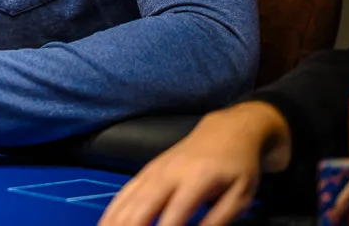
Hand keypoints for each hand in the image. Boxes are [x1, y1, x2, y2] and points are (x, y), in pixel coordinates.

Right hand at [100, 102, 292, 225]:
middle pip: (144, 205)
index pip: (176, 213)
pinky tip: (107, 220)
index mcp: (197, 179)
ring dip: (115, 219)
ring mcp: (155, 169)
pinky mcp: (148, 169)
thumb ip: (220, 219)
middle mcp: (170, 173)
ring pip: (129, 198)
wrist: (226, 131)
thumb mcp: (241, 195)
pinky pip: (126, 190)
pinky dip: (114, 208)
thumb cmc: (238, 166)